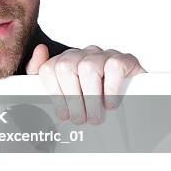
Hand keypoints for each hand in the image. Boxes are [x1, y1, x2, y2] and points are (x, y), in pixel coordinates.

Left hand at [26, 44, 145, 123]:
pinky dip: (111, 89)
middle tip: (80, 119)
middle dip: (72, 99)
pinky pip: (114, 67)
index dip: (54, 94)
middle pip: (66, 68)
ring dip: (91, 98)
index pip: (48, 69)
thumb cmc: (93, 95)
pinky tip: (110, 104)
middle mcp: (81, 54)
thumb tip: (39, 50)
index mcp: (64, 60)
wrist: (130, 93)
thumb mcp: (64, 89)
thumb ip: (42, 73)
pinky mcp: (123, 59)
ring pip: (88, 69)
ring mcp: (102, 55)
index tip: (63, 114)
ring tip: (95, 117)